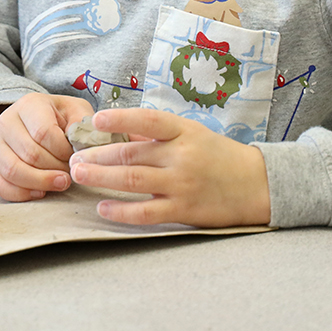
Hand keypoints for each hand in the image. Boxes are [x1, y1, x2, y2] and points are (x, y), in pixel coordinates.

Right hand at [0, 92, 96, 202]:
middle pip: (30, 154)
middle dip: (56, 168)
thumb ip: (83, 124)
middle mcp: (7, 122)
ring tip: (61, 183)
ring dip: (41, 182)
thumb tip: (83, 147)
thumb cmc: (61, 118)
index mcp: (29, 105)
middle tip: (71, 171)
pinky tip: (42, 191)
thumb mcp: (76, 111)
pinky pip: (2, 186)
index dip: (63, 151)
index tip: (75, 155)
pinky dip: (23, 194)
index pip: (43, 132)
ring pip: (13, 171)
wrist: (37, 120)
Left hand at [67, 106, 270, 227]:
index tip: (96, 119)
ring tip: (78, 174)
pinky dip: (121, 211)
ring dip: (101, 177)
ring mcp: (182, 184)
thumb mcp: (192, 134)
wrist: (257, 185)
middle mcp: (181, 156)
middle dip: (98, 154)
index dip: (121, 118)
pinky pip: (146, 212)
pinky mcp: (183, 210)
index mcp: (184, 131)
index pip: (148, 121)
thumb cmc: (218, 155)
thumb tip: (118, 132)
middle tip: (74, 156)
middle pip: (131, 154)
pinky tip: (102, 208)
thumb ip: (157, 136)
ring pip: (133, 180)